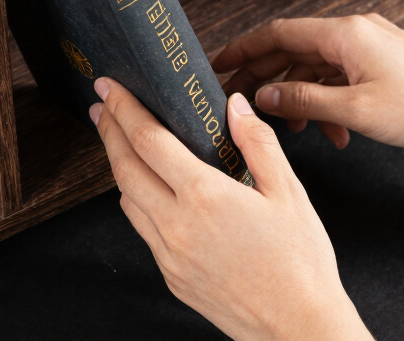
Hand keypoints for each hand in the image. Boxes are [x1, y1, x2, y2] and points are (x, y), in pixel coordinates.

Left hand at [89, 77, 372, 340]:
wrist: (296, 328)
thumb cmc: (300, 263)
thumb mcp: (288, 193)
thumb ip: (257, 143)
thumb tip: (236, 106)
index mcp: (204, 196)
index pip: (148, 140)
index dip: (125, 109)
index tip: (110, 87)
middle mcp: (176, 225)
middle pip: (124, 168)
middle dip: (109, 131)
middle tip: (103, 106)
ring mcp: (169, 254)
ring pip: (127, 200)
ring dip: (120, 167)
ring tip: (122, 143)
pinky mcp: (171, 276)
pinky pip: (143, 230)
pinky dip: (138, 201)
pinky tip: (150, 191)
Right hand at [212, 14, 403, 149]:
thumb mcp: (355, 111)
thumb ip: (303, 100)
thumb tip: (264, 95)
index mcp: (345, 34)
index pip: (278, 33)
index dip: (244, 49)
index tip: (219, 64)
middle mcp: (354, 33)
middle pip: (293, 49)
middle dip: (267, 77)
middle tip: (242, 99)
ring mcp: (368, 48)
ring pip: (316, 69)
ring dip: (301, 98)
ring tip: (294, 128)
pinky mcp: (379, 65)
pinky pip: (339, 79)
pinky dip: (328, 103)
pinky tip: (333, 133)